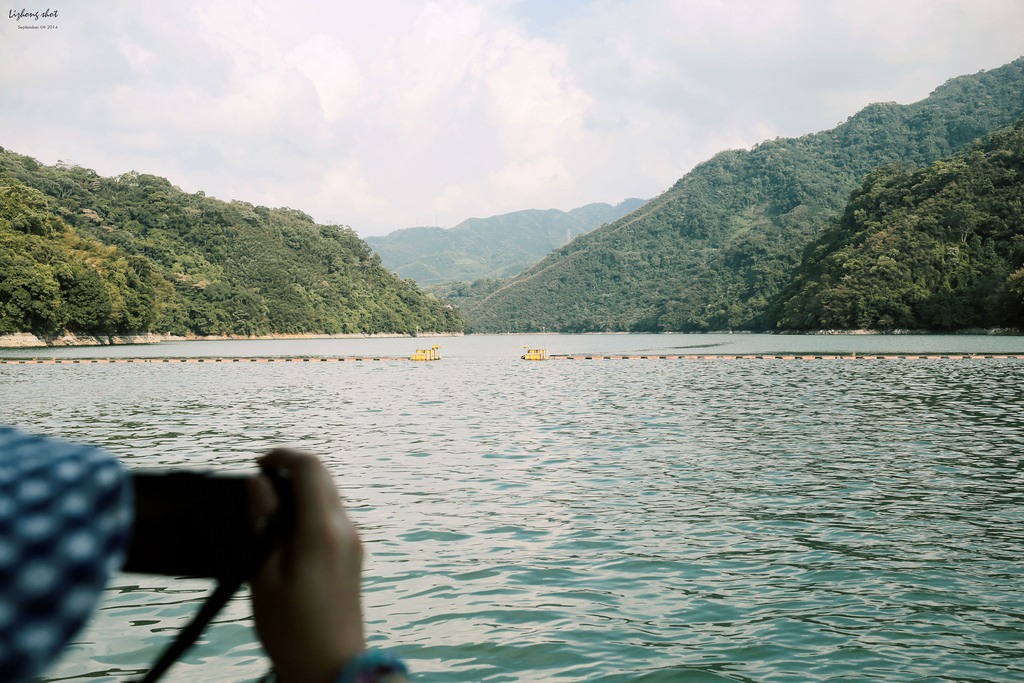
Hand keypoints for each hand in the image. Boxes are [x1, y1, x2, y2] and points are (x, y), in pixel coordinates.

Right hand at [248, 448, 365, 682]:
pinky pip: (332, 517)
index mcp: (322, 530)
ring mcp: (353, 542)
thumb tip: (260, 482)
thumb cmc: (292, 630)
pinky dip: (309, 509)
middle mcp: (345, 529)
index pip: (310, 468)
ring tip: (266, 508)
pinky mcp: (353, 556)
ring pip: (329, 495)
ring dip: (301, 490)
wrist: (332, 668)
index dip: (283, 456)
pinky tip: (285, 532)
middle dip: (291, 470)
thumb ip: (263, 522)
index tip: (257, 463)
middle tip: (258, 483)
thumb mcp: (264, 575)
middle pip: (323, 477)